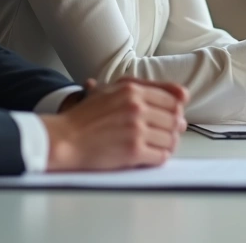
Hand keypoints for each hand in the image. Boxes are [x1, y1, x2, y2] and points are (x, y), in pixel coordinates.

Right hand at [41, 77, 189, 171]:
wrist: (64, 139)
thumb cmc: (85, 116)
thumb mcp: (111, 90)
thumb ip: (144, 88)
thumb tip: (181, 94)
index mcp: (132, 89)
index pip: (172, 99)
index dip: (176, 110)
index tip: (173, 117)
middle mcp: (137, 107)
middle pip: (174, 119)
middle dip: (174, 129)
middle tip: (168, 134)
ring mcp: (136, 129)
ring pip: (170, 138)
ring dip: (168, 145)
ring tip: (159, 146)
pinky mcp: (133, 151)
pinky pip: (161, 156)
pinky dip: (159, 158)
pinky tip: (151, 157)